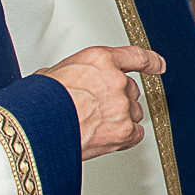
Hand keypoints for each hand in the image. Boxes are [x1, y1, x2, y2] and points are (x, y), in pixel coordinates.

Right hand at [43, 44, 166, 157]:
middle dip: (117, 99)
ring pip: (134, 112)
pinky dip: (124, 137)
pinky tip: (105, 137)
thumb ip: (73, 72)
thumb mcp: (52, 74)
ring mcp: (123, 106)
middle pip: (130, 89)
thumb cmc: (38, 104)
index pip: (135, 56)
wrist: (36, 131)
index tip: (157, 65)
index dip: (150, 62)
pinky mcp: (125, 131)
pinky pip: (135, 133)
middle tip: (95, 109)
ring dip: (119, 118)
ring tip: (93, 125)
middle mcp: (116, 80)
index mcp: (99, 60)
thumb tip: (68, 79)